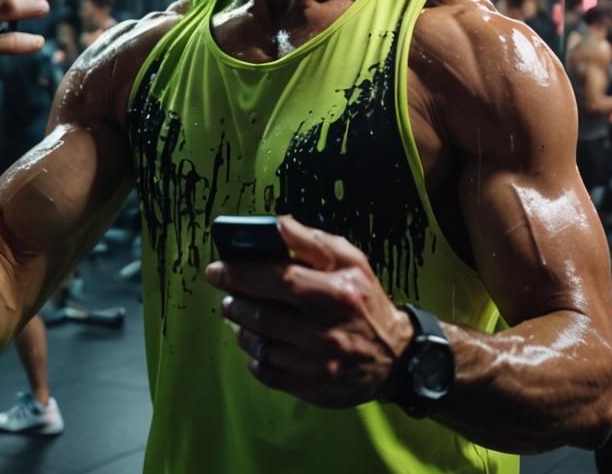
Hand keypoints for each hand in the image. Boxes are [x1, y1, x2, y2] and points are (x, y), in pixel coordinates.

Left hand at [204, 215, 413, 408]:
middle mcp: (326, 331)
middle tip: (228, 293)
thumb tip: (276, 223)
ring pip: (259, 345)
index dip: (240, 273)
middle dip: (236, 300)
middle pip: (262, 314)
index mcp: (336, 293)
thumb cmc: (365, 300)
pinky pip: (267, 373)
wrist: (395, 356)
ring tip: (240, 314)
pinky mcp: (312, 387)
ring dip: (241, 327)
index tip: (216, 269)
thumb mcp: (350, 260)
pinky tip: (257, 343)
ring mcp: (318, 363)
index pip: (277, 279)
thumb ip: (311, 241)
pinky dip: (254, 357)